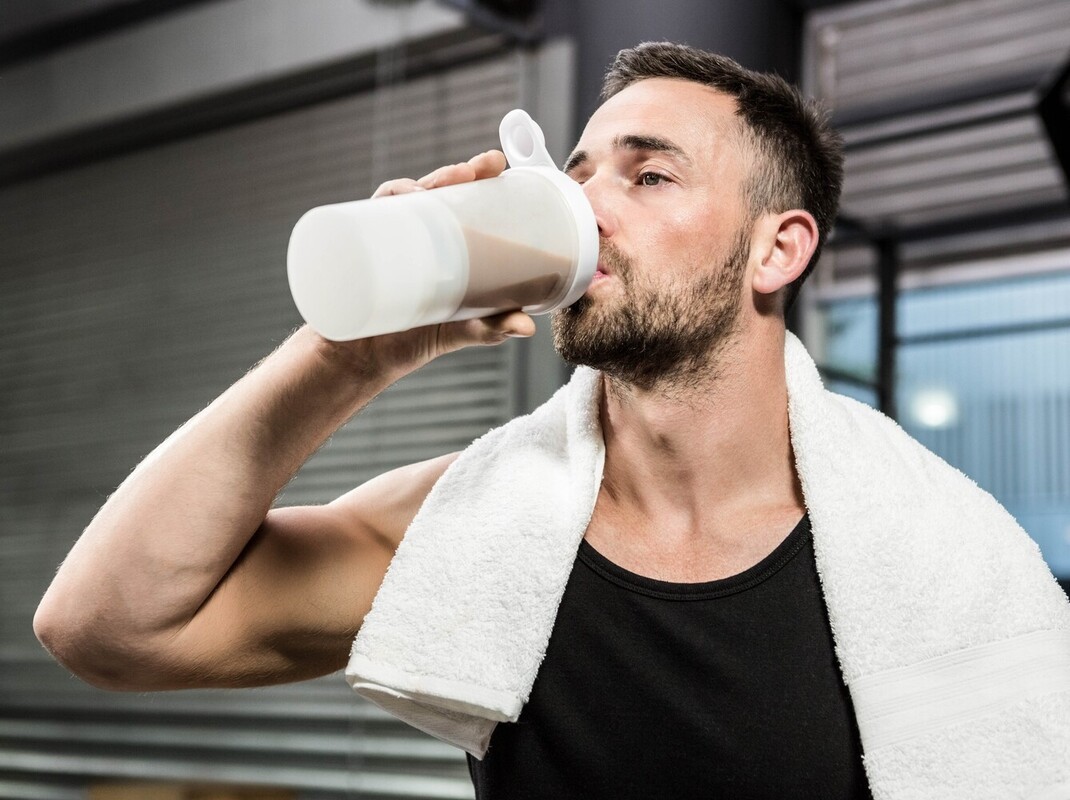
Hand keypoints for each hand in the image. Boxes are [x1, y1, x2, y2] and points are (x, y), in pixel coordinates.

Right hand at [314, 150, 535, 376]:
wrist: (362, 361)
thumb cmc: (414, 339)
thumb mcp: (461, 330)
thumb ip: (493, 328)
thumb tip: (528, 328)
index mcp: (443, 243)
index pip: (460, 199)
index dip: (476, 175)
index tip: (495, 164)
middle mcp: (414, 235)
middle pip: (432, 191)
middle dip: (452, 174)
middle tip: (472, 171)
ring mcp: (386, 241)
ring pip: (399, 199)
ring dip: (415, 186)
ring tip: (431, 192)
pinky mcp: (359, 252)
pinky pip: (365, 220)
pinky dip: (381, 206)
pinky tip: (395, 206)